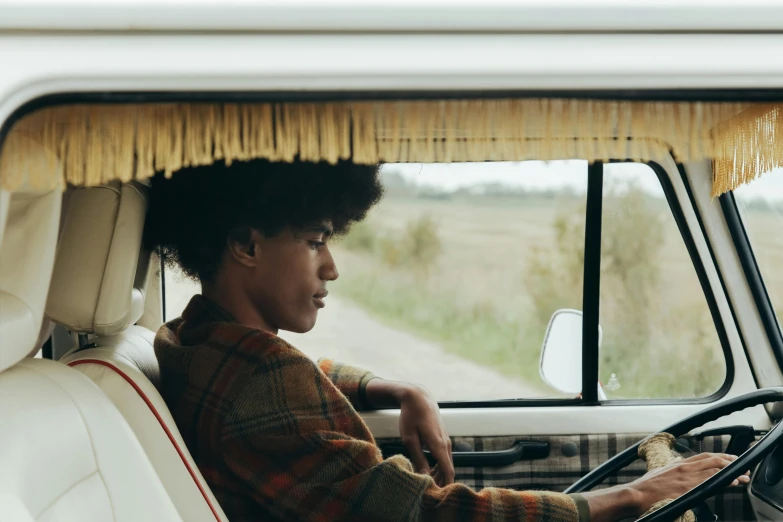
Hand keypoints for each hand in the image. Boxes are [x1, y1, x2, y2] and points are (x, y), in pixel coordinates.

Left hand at [364, 379, 454, 485]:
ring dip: (439, 475)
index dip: (444, 486)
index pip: (448, 471)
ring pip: (447, 463)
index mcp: (439, 445)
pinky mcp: (443, 438)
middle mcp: (446, 444)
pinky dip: (439, 466)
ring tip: (425, 484)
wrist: (418, 396)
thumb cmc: (411, 417)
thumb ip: (418, 458)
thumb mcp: (410, 439)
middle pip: (449, 470)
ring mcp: (446, 440)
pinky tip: (428, 470)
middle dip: (440, 483)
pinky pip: (445, 456)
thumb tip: (425, 476)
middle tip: (426, 493)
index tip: (435, 496)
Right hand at [628, 452, 750, 512]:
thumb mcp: (659, 475)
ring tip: (742, 475)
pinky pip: (710, 482)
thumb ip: (672, 474)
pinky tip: (732, 482)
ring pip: (714, 470)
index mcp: (677, 464)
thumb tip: (678, 478)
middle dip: (728, 462)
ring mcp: (686, 477)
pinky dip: (724, 480)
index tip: (728, 458)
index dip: (718, 457)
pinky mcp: (688, 488)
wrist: (635, 494)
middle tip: (740, 464)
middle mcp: (684, 468)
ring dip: (731, 472)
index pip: (702, 457)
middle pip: (712, 460)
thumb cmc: (644, 488)